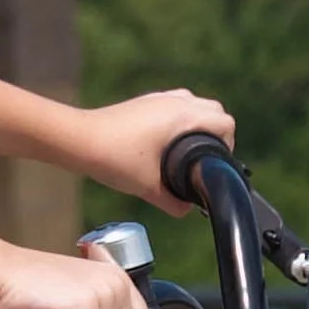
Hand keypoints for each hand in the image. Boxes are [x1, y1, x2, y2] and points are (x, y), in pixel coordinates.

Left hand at [78, 91, 235, 210]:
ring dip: (200, 123)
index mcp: (183, 116)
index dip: (228, 145)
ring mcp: (159, 98)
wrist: (79, 140)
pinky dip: (181, 119)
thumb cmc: (113, 158)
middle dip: (217, 133)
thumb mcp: (148, 187)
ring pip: (195, 104)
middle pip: (215, 110)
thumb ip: (173, 202)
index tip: (216, 164)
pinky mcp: (145, 102)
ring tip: (190, 150)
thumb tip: (187, 210)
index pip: (226, 123)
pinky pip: (176, 104)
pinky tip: (168, 142)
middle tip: (206, 159)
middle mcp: (175, 101)